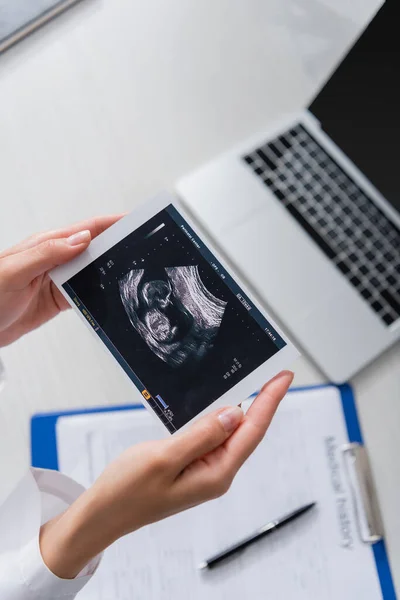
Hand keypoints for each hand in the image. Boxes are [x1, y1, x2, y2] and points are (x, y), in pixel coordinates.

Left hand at [0, 216, 122, 345]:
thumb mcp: (14, 270)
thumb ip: (48, 254)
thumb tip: (81, 239)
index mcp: (46, 244)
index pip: (86, 229)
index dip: (112, 223)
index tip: (135, 221)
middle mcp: (55, 259)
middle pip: (95, 249)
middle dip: (119, 245)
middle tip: (144, 247)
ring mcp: (58, 280)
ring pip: (93, 271)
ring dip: (111, 270)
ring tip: (135, 269)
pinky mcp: (58, 300)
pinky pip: (85, 293)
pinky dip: (100, 293)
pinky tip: (111, 294)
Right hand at [40, 370, 293, 578]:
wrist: (102, 515)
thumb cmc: (127, 490)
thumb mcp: (163, 458)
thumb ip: (202, 435)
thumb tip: (235, 414)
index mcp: (216, 474)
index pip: (252, 431)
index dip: (270, 401)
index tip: (284, 377)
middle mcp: (216, 474)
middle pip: (248, 432)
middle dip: (263, 401)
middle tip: (275, 373)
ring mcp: (204, 471)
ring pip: (231, 433)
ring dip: (244, 408)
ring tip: (256, 382)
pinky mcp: (192, 466)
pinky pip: (214, 437)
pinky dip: (221, 418)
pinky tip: (222, 404)